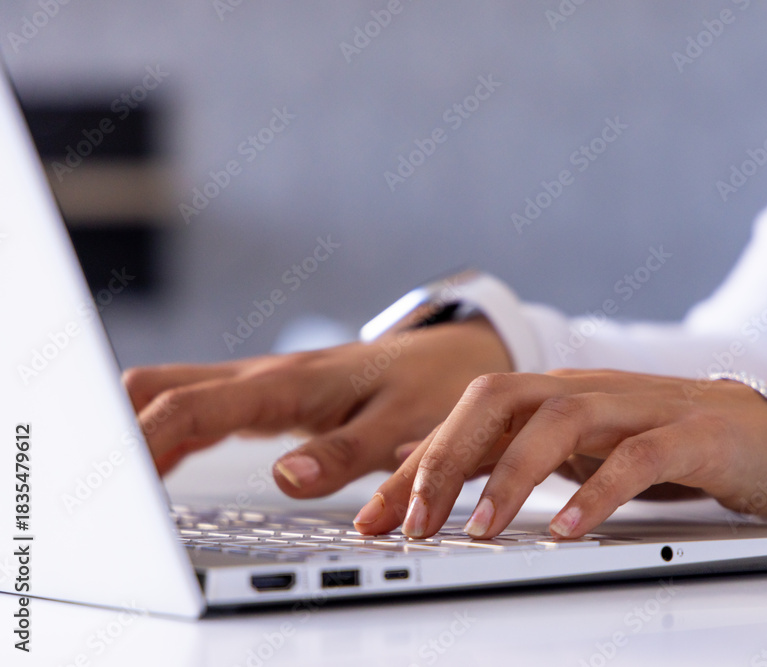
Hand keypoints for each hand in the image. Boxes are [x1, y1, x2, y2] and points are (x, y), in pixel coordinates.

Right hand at [123, 319, 511, 496]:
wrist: (451, 357)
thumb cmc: (428, 387)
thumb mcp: (399, 424)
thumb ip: (345, 454)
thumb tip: (286, 478)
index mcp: (289, 383)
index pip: (192, 404)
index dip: (145, 438)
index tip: (115, 475)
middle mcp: (263, 378)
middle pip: (161, 387)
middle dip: (120, 427)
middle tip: (102, 481)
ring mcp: (260, 384)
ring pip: (173, 393)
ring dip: (139, 430)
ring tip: (118, 484)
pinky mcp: (265, 396)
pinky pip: (197, 408)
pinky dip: (167, 434)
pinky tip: (159, 467)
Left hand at [352, 369, 766, 538]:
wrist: (766, 428)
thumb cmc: (661, 439)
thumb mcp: (569, 445)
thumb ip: (498, 448)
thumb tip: (419, 457)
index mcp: (553, 395)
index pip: (467, 418)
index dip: (416, 466)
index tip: (376, 522)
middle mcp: (585, 392)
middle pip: (499, 399)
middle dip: (447, 459)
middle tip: (415, 523)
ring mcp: (637, 407)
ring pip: (559, 420)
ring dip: (511, 476)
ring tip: (478, 531)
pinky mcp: (688, 434)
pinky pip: (637, 457)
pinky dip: (598, 492)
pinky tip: (570, 531)